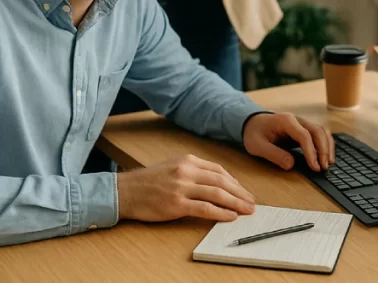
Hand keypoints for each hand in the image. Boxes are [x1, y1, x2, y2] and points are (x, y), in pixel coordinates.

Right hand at [116, 154, 255, 222]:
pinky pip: (204, 208)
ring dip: (236, 203)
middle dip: (240, 193)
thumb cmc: (148, 181)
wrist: (125, 191)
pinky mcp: (176, 204)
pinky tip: (230, 216)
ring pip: (217, 194)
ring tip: (247, 210)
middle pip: (221, 181)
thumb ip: (193, 172)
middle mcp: (186, 171)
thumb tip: (216, 183)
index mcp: (187, 160)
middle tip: (252, 202)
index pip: (218, 170)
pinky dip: (220, 212)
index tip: (243, 191)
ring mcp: (181, 187)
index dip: (235, 182)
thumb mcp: (172, 167)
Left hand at [243, 112, 334, 171]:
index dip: (311, 152)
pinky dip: (325, 144)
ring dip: (327, 147)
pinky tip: (326, 157)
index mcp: (285, 121)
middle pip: (317, 131)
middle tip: (323, 167)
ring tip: (328, 164)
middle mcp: (297, 119)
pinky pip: (319, 134)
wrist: (251, 123)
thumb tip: (291, 164)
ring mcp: (301, 123)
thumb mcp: (257, 146)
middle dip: (323, 150)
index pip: (304, 135)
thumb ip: (274, 154)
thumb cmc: (253, 133)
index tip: (314, 167)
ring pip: (321, 131)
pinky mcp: (303, 129)